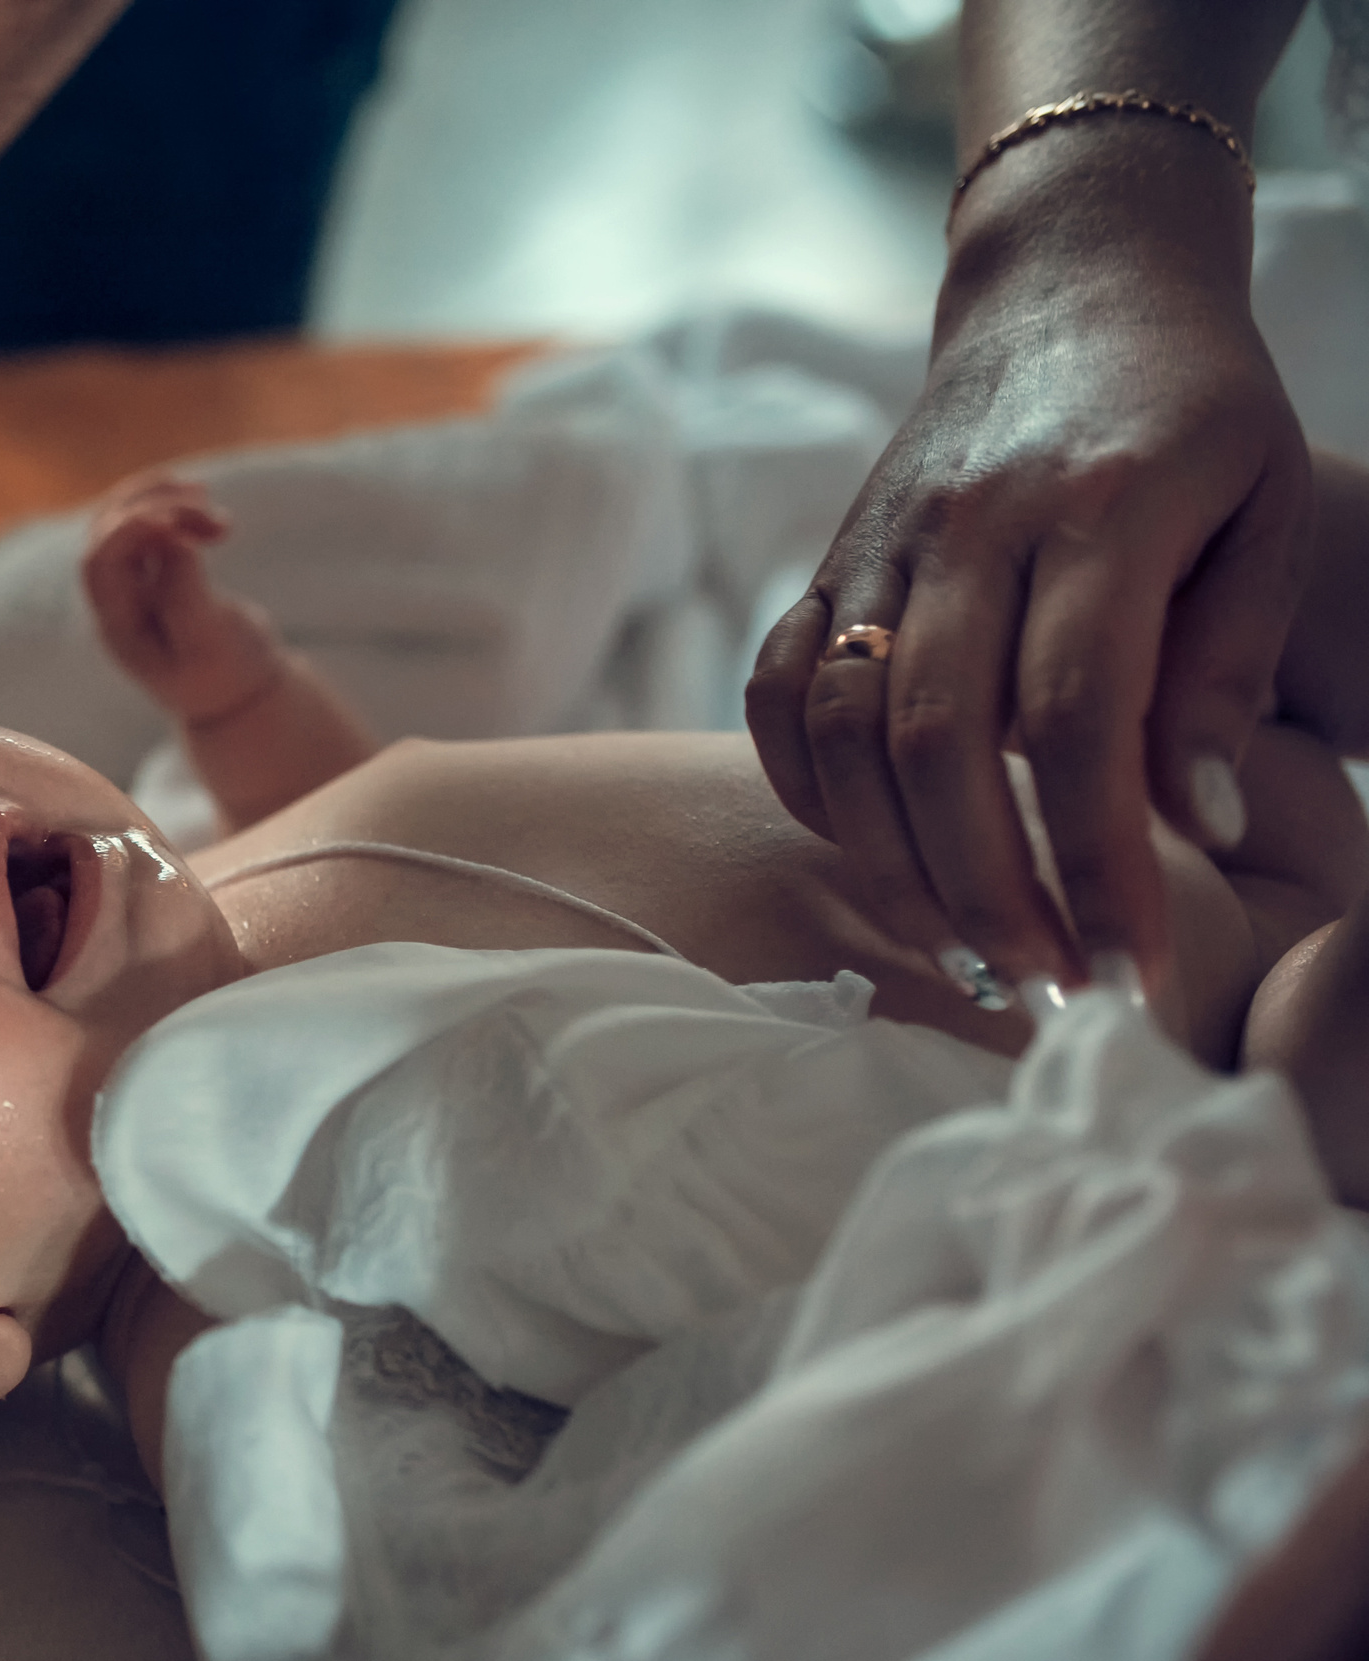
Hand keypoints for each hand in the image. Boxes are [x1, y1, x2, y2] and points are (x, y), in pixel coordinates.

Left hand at [83, 476, 283, 725]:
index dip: (130, 528)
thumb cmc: (226, 672)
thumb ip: (186, 594)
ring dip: (159, 497)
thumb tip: (173, 540)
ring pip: (122, 520)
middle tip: (207, 504)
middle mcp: (114, 602)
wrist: (238, 691)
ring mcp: (129, 585)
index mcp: (118, 626)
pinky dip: (168, 503)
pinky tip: (201, 497)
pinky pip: (143, 524)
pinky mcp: (151, 572)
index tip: (176, 519)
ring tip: (204, 495)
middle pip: (107, 533)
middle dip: (153, 505)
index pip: (102, 563)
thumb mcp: (210, 641)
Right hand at [747, 252, 1310, 997]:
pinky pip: (779, 689)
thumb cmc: (1196, 415)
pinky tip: (865, 849)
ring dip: (891, 858)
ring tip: (961, 944)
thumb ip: (1228, 668)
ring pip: (843, 726)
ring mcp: (880, 542)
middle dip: (986, 887)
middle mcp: (970, 526)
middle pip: (938, 739)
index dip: (1100, 856)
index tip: (1130, 966)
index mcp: (1102, 509)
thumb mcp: (1270, 517)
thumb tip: (1202, 828)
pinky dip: (802, 784)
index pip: (1081, 715)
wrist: (1071, 289)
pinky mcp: (828, 558)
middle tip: (1041, 983)